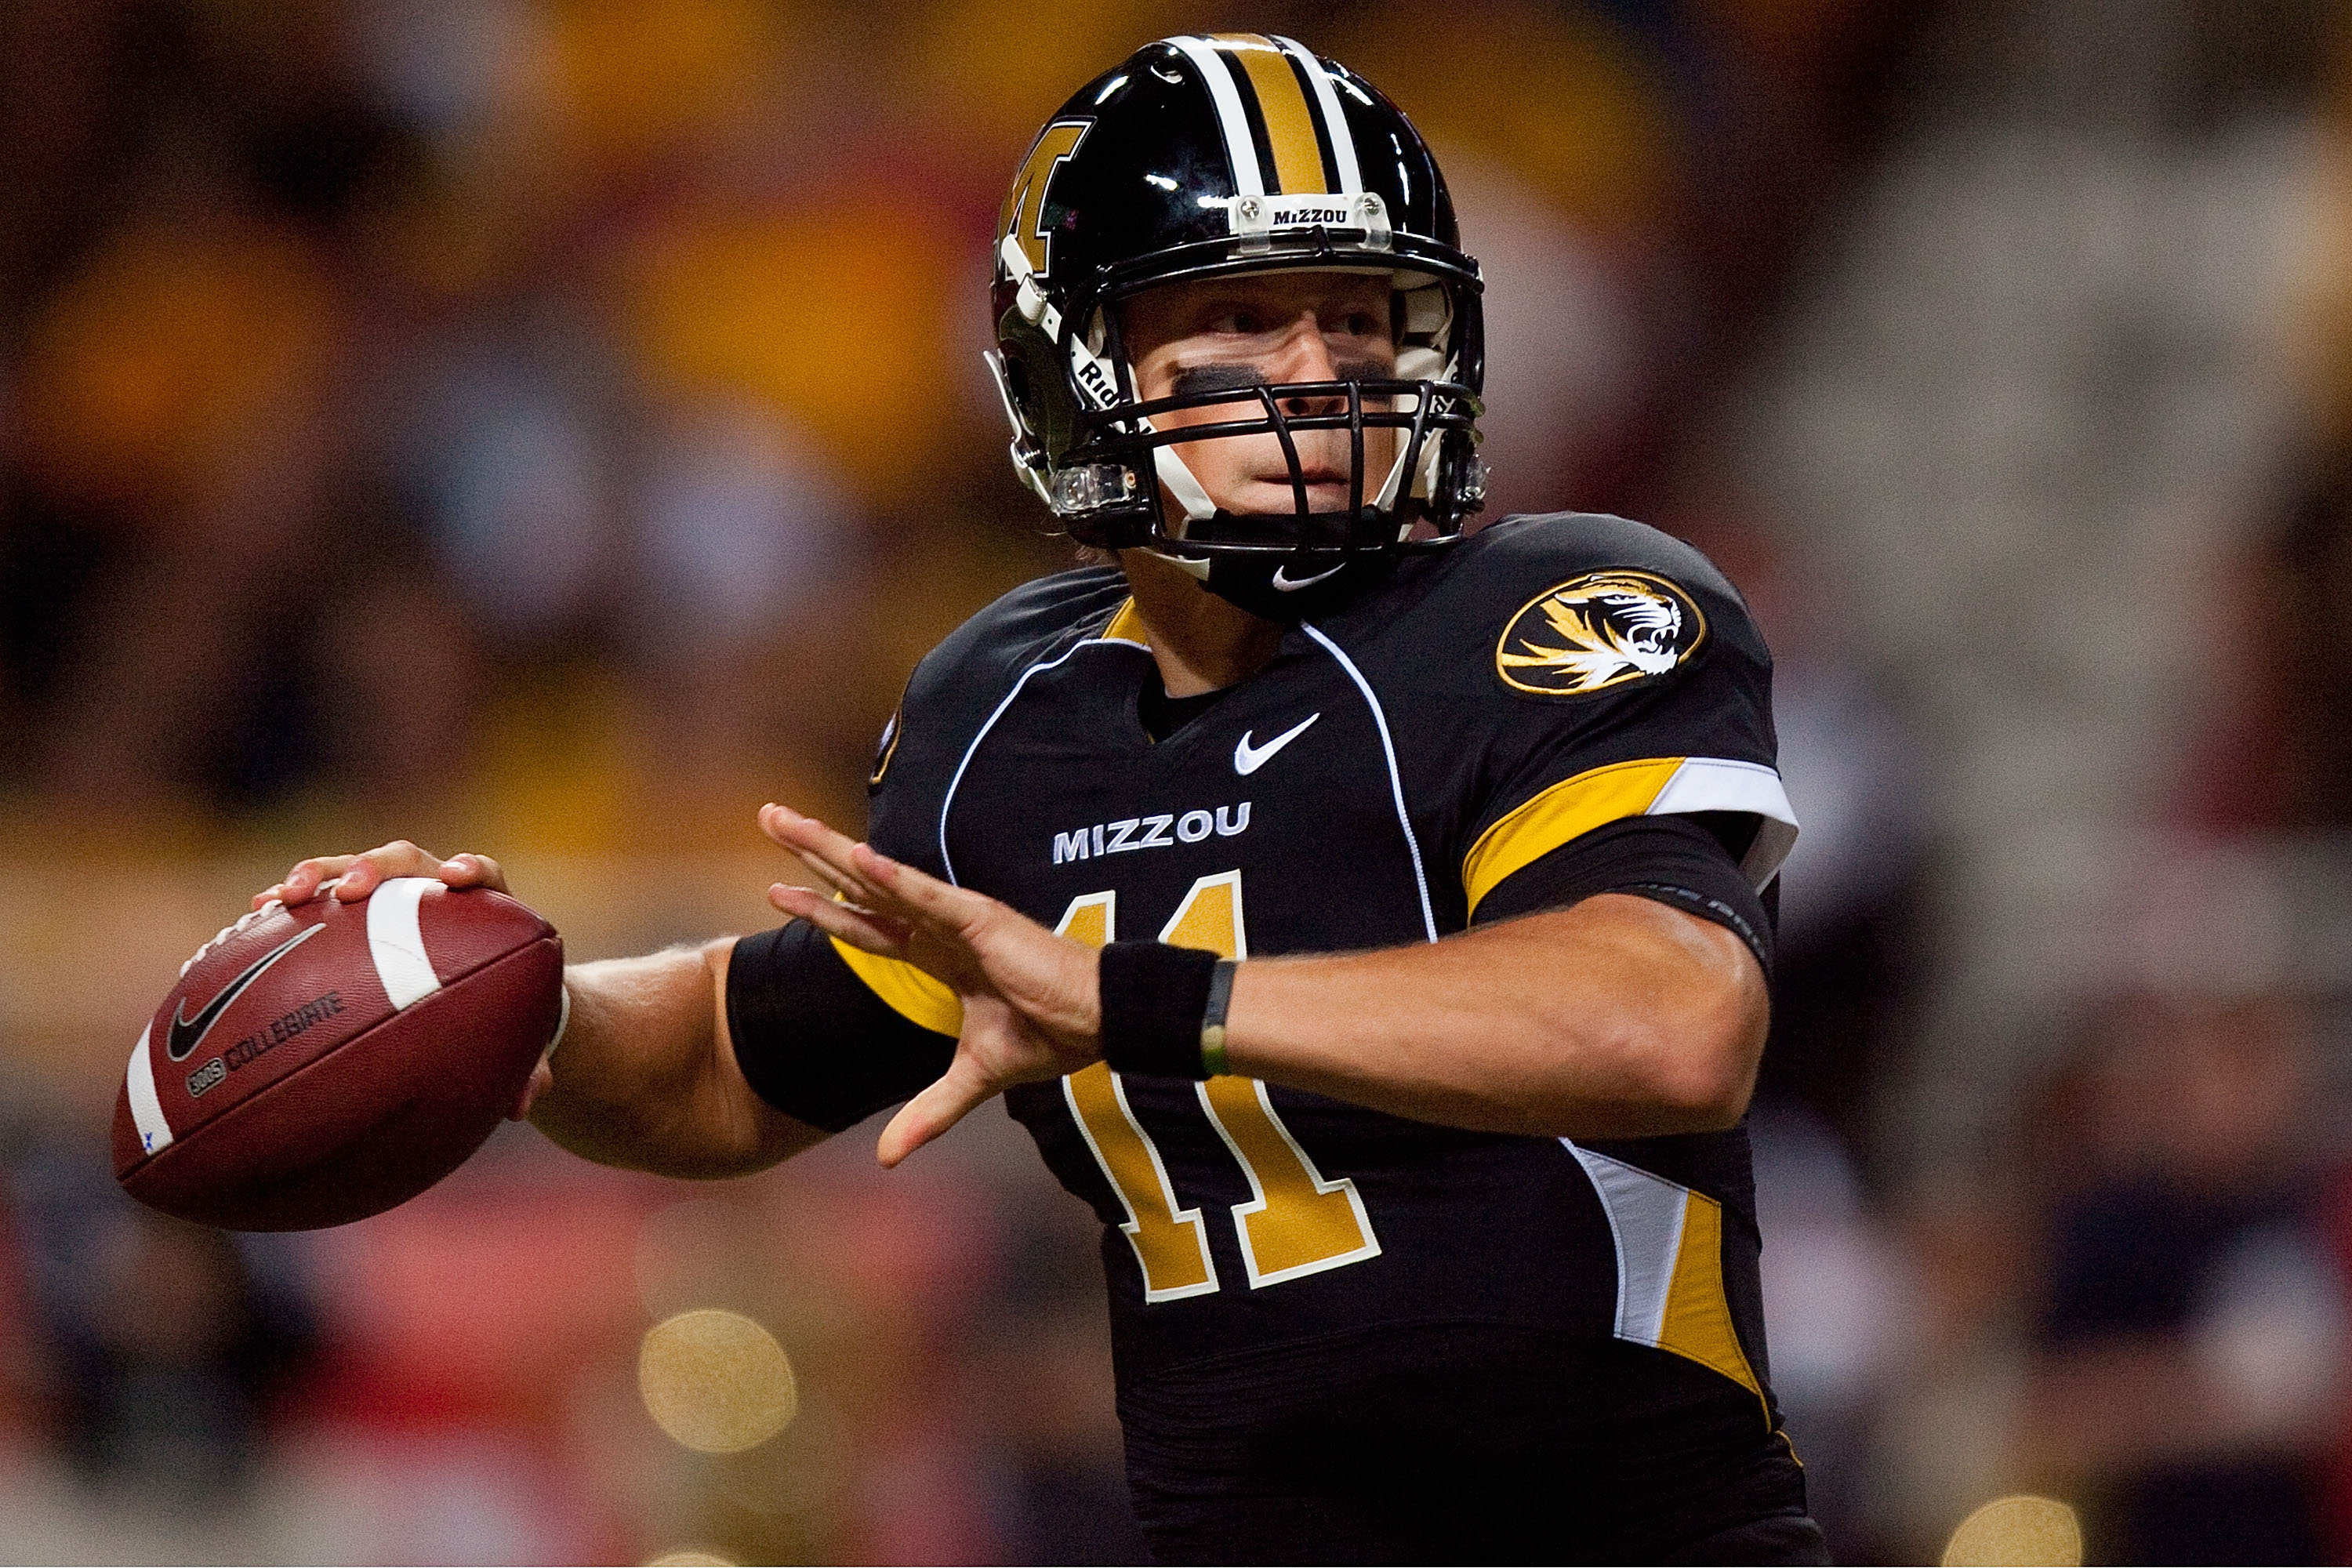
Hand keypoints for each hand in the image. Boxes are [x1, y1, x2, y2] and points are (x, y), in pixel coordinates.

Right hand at [254, 842, 547, 1119]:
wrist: (484, 999)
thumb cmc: (507, 1014)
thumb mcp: (524, 1042)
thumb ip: (529, 1069)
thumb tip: (523, 1105)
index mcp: (485, 909)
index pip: (482, 873)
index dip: (468, 869)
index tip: (452, 877)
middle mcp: (434, 889)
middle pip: (407, 862)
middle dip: (376, 867)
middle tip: (352, 890)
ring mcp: (392, 896)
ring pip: (355, 871)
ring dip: (320, 875)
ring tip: (284, 896)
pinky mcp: (357, 910)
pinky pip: (323, 899)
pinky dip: (294, 902)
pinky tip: (257, 915)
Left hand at [758, 804, 1102, 1166]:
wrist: (1099, 1023)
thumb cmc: (1050, 1036)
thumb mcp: (974, 1079)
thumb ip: (929, 1112)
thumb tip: (887, 1159)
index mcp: (938, 955)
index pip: (864, 926)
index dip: (819, 908)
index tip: (773, 889)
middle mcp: (938, 927)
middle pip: (858, 886)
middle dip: (809, 851)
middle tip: (767, 815)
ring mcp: (956, 919)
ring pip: (879, 878)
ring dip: (829, 848)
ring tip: (783, 820)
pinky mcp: (982, 921)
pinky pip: (928, 898)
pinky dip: (893, 879)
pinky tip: (857, 858)